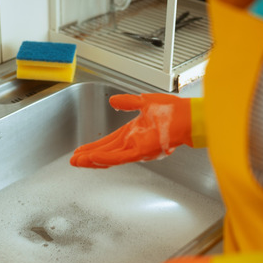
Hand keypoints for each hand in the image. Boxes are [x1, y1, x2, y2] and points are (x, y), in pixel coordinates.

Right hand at [70, 93, 193, 167]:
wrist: (188, 117)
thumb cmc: (174, 111)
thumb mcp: (144, 101)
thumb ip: (127, 103)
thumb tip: (114, 101)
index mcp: (133, 132)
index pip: (108, 141)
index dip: (94, 146)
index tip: (82, 150)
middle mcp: (133, 142)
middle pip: (105, 151)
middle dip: (88, 156)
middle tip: (74, 160)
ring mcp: (136, 148)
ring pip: (109, 157)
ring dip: (92, 160)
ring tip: (78, 162)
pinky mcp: (140, 152)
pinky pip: (119, 157)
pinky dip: (105, 158)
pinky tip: (93, 159)